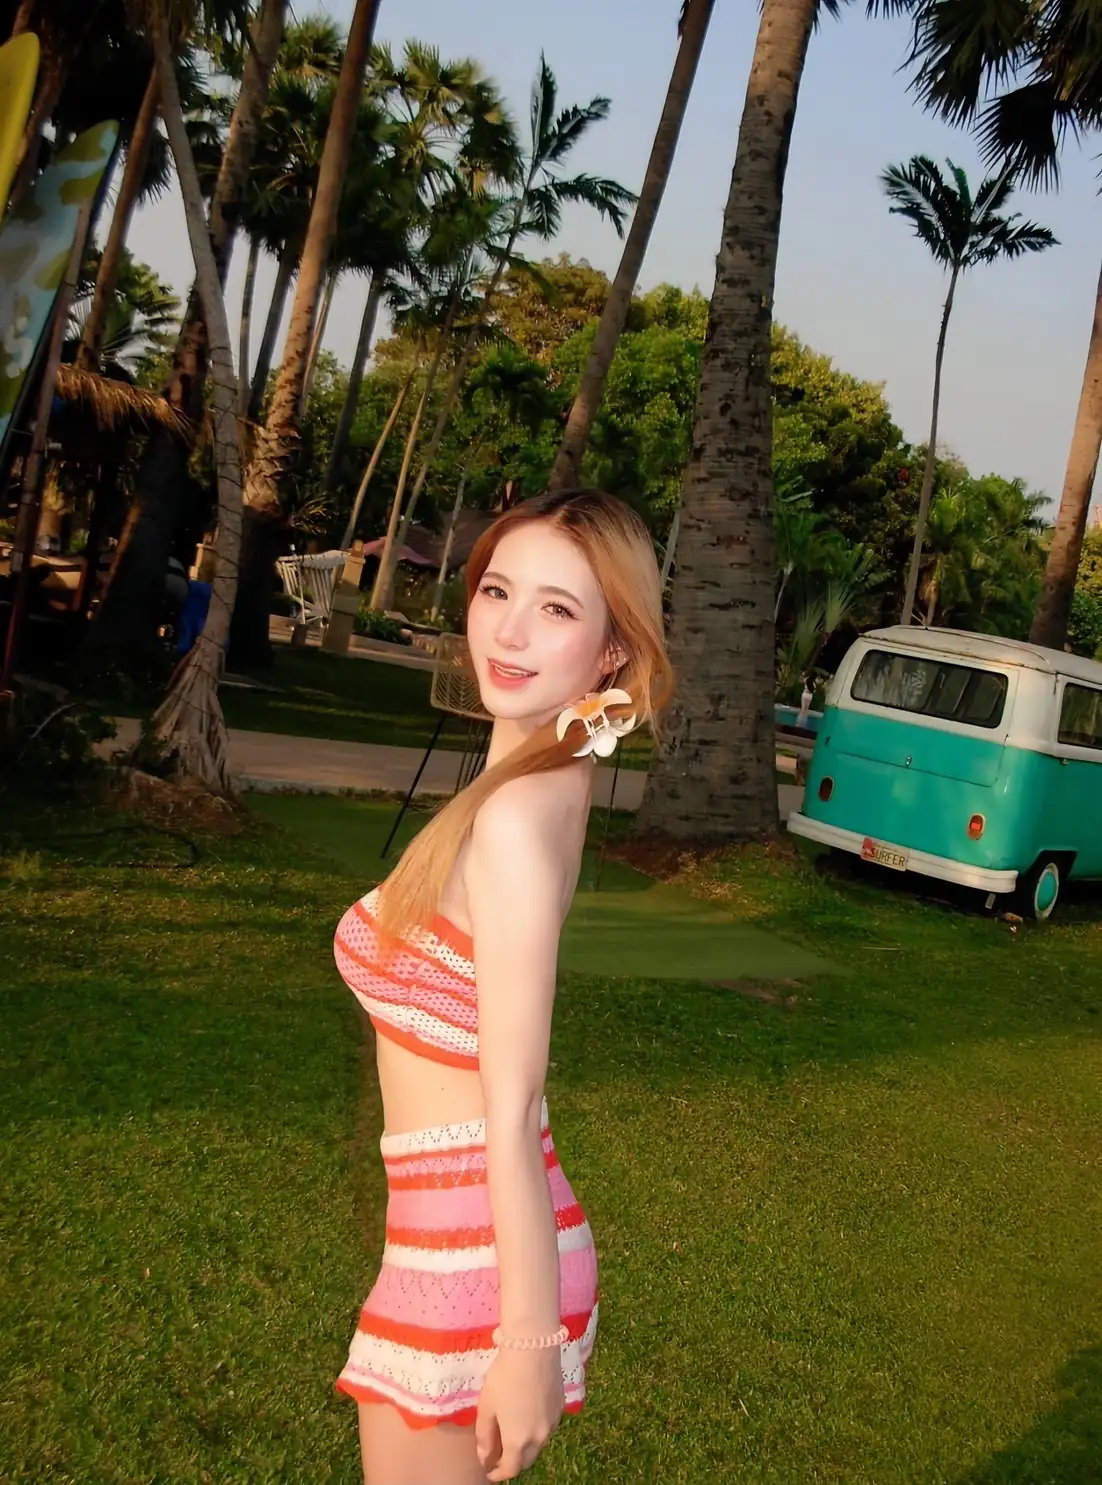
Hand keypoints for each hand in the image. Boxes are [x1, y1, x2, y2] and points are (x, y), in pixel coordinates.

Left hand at [475, 1346, 564, 1481]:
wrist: (533, 1348)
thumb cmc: (504, 1377)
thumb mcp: (487, 1406)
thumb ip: (485, 1435)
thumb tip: (484, 1456)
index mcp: (519, 1441)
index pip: (510, 1469)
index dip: (498, 1473)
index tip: (489, 1470)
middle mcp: (540, 1437)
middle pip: (526, 1459)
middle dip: (513, 1461)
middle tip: (500, 1454)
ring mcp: (553, 1422)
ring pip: (539, 1443)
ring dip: (526, 1445)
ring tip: (514, 1433)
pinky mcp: (561, 1406)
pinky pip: (548, 1425)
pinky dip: (536, 1428)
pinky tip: (528, 1413)